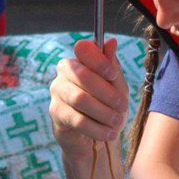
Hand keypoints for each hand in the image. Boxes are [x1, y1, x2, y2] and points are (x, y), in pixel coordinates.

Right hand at [50, 38, 130, 161]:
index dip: (99, 61)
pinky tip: (109, 133)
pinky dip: (97, 128)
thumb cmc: (107, 106)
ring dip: (103, 112)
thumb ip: (112, 65)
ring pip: (80, 98)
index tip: (113, 75)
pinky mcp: (56, 114)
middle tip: (123, 106)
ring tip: (117, 122)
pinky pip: (76, 120)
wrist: (96, 137)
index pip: (83, 49)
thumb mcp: (116, 86)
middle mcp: (64, 73)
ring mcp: (57, 93)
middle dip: (107, 92)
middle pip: (83, 75)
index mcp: (79, 60)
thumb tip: (111, 41)